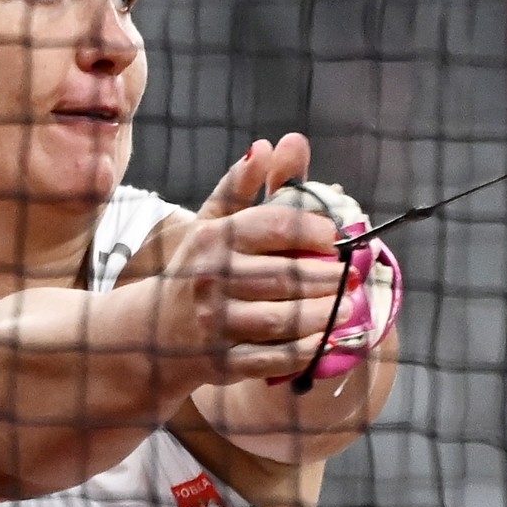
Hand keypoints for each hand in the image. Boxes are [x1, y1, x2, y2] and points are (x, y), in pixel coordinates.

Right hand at [161, 135, 346, 382]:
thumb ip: (244, 186)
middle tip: (352, 274)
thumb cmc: (198, 269)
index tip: (336, 237)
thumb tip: (272, 145)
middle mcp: (210, 278)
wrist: (154, 332)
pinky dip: (304, 349)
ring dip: (323, 313)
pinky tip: (324, 337)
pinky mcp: (222, 361)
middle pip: (285, 275)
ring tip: (347, 305)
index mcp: (213, 239)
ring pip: (283, 319)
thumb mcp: (214, 223)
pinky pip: (273, 357)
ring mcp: (215, 323)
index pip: (274, 225)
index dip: (313, 230)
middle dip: (328, 276)